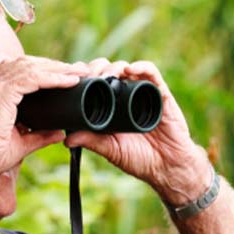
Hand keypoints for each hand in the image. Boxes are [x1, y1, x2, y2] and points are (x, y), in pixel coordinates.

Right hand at [0, 56, 88, 177]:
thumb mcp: (21, 143)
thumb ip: (40, 136)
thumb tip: (60, 133)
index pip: (22, 73)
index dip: (44, 71)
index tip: (65, 77)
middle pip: (28, 65)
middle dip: (54, 66)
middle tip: (77, 70)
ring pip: (33, 67)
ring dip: (58, 69)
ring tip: (78, 72)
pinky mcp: (2, 92)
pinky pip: (33, 78)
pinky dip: (53, 77)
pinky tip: (69, 81)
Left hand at [63, 59, 209, 204]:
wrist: (167, 166)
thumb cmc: (139, 159)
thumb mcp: (110, 150)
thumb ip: (91, 141)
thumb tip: (66, 139)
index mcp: (111, 106)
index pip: (95, 83)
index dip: (83, 77)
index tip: (72, 79)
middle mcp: (126, 96)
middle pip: (108, 70)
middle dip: (96, 68)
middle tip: (87, 76)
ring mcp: (143, 92)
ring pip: (126, 68)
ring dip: (114, 66)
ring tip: (105, 75)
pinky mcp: (160, 93)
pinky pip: (152, 73)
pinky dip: (141, 66)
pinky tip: (129, 69)